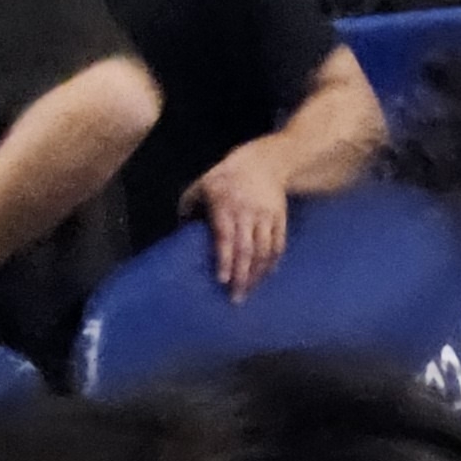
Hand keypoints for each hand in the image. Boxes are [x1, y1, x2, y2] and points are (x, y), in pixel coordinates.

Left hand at [184, 142, 294, 301]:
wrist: (264, 162)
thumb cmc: (225, 177)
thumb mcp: (201, 186)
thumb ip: (188, 209)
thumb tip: (179, 234)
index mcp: (225, 206)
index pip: (225, 237)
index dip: (224, 259)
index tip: (221, 280)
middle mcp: (248, 213)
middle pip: (247, 250)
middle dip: (242, 276)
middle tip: (235, 298)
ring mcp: (266, 216)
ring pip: (264, 251)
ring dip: (257, 274)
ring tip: (249, 291)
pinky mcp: (280, 219)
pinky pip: (278, 245)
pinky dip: (272, 262)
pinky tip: (266, 276)